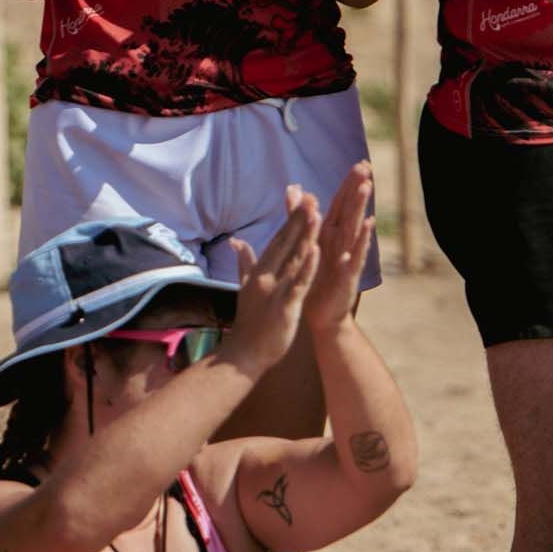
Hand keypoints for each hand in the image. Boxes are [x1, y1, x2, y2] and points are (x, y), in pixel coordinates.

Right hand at [228, 188, 321, 371]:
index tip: (302, 199)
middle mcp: (265, 276)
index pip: (278, 240)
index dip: (291, 219)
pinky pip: (298, 283)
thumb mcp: (244, 288)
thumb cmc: (248, 323)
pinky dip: (307, 266)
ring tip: (317, 213)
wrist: (243, 355)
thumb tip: (235, 242)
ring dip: (306, 235)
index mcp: (259, 271)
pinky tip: (316, 250)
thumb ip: (243, 262)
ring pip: (294, 258)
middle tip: (312, 196)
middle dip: (300, 219)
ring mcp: (274, 290)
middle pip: (286, 243)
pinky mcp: (285, 306)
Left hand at [300, 163, 374, 336]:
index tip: (360, 163)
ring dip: (360, 208)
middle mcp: (342, 244)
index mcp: (330, 236)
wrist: (320, 318)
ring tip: (366, 188)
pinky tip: (367, 228)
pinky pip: (354, 258)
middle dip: (358, 189)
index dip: (349, 185)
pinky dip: (360, 243)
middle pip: (351, 211)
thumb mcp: (305, 244)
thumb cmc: (315, 280)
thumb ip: (299, 216)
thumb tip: (294, 188)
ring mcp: (348, 259)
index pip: (341, 205)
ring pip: (354, 230)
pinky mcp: (348, 277)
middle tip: (366, 167)